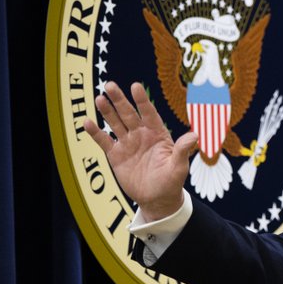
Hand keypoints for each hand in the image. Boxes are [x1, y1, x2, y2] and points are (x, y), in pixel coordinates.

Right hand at [83, 81, 197, 221]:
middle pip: (129, 113)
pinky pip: (104, 141)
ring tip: (99, 98)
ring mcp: (127, 143)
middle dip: (120, 100)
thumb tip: (195, 135)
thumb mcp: (178, 166)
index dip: (142, 100)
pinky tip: (86, 122)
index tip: (135, 86)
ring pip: (115, 123)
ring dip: (107, 111)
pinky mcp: (116, 155)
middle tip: (110, 84)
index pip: (149, 113)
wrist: (157, 198)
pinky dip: (95, 132)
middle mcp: (141, 134)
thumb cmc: (171, 181)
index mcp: (157, 133)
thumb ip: (182, 150)